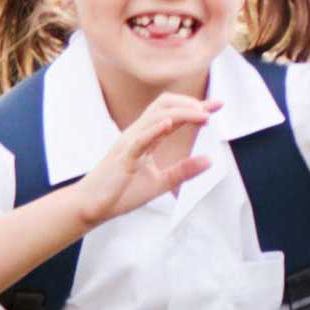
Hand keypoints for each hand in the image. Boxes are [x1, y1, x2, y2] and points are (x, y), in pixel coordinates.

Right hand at [71, 93, 215, 223]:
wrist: (92, 206)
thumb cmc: (121, 193)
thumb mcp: (161, 182)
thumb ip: (184, 170)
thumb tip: (210, 160)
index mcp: (145, 138)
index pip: (172, 114)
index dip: (195, 107)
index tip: (218, 105)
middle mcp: (137, 135)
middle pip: (163, 105)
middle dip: (189, 103)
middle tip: (212, 109)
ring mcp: (128, 144)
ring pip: (155, 117)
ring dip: (181, 114)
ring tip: (203, 116)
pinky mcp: (122, 158)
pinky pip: (139, 140)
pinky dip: (154, 130)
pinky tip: (169, 125)